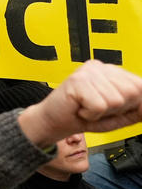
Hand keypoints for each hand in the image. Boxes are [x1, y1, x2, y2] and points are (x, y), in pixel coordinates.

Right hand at [18, 60, 141, 147]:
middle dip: (117, 109)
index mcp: (111, 71)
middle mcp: (100, 67)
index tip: (110, 108)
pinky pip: (99, 106)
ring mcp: (88, 72)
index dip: (130, 104)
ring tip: (87, 108)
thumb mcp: (118, 115)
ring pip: (116, 100)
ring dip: (102, 113)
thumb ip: (138, 109)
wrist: (54, 122)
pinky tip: (80, 109)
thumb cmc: (83, 117)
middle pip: (131, 93)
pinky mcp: (78, 80)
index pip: (140, 85)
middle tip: (97, 109)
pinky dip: (91, 114)